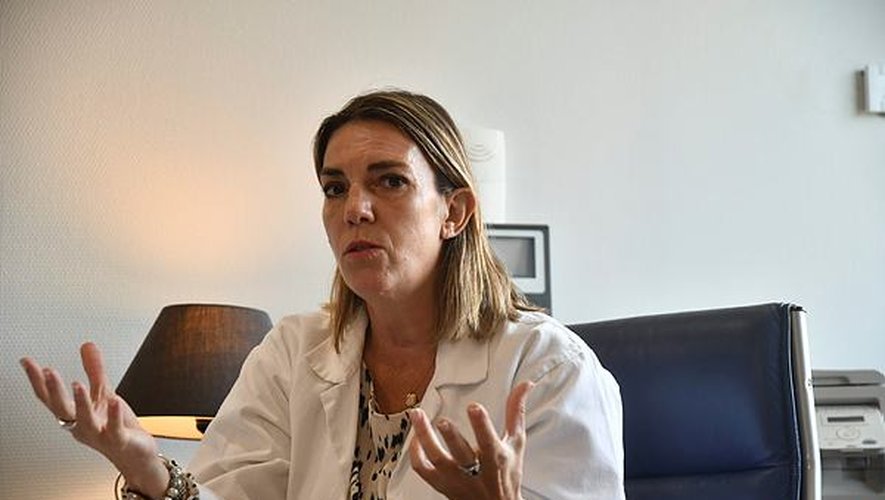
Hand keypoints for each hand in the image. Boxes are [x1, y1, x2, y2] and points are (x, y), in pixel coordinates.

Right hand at [20, 343, 168, 497]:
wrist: (135, 454)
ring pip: (84, 420)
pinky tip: (115, 401)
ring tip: (76, 384)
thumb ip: (95, 370)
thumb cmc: (116, 427)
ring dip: (79, 402)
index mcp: (74, 415)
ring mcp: (99, 434)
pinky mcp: (118, 440)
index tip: (27, 362)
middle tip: (47, 371)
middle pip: (62, 409)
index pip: (51, 397)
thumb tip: (86, 346)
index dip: (38, 381)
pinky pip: (114, 428)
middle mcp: (81, 426)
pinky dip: (114, 415)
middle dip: (53, 390)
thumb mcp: (104, 394)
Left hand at [408, 381, 533, 499]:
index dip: (481, 425)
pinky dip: (415, 453)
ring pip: (436, 459)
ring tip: (417, 415)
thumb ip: (516, 412)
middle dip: (452, 437)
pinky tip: (415, 436)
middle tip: (443, 421)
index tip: (474, 408)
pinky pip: (422, 469)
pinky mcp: (441, 484)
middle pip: (460, 454)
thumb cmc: (507, 474)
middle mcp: (475, 471)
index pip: (488, 442)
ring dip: (424, 436)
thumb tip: (525, 385)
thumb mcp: (516, 443)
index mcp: (496, 459)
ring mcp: (456, 479)